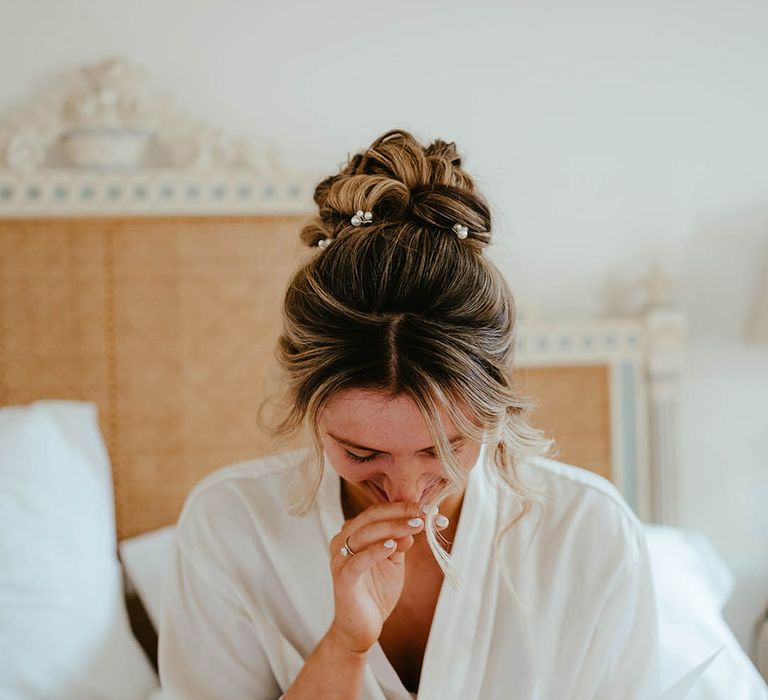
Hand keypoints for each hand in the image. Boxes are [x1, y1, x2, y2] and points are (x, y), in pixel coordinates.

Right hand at [327, 501, 448, 653]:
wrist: (360, 629)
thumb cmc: (375, 592)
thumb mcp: (393, 562)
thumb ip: (401, 542)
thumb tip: (416, 523)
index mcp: (354, 533)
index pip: (379, 512)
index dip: (405, 508)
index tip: (431, 510)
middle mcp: (343, 541)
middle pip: (371, 517)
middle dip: (401, 513)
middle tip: (425, 513)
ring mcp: (340, 559)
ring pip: (365, 534)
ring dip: (393, 528)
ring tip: (416, 525)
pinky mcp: (343, 579)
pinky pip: (358, 561)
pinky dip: (376, 551)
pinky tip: (393, 546)